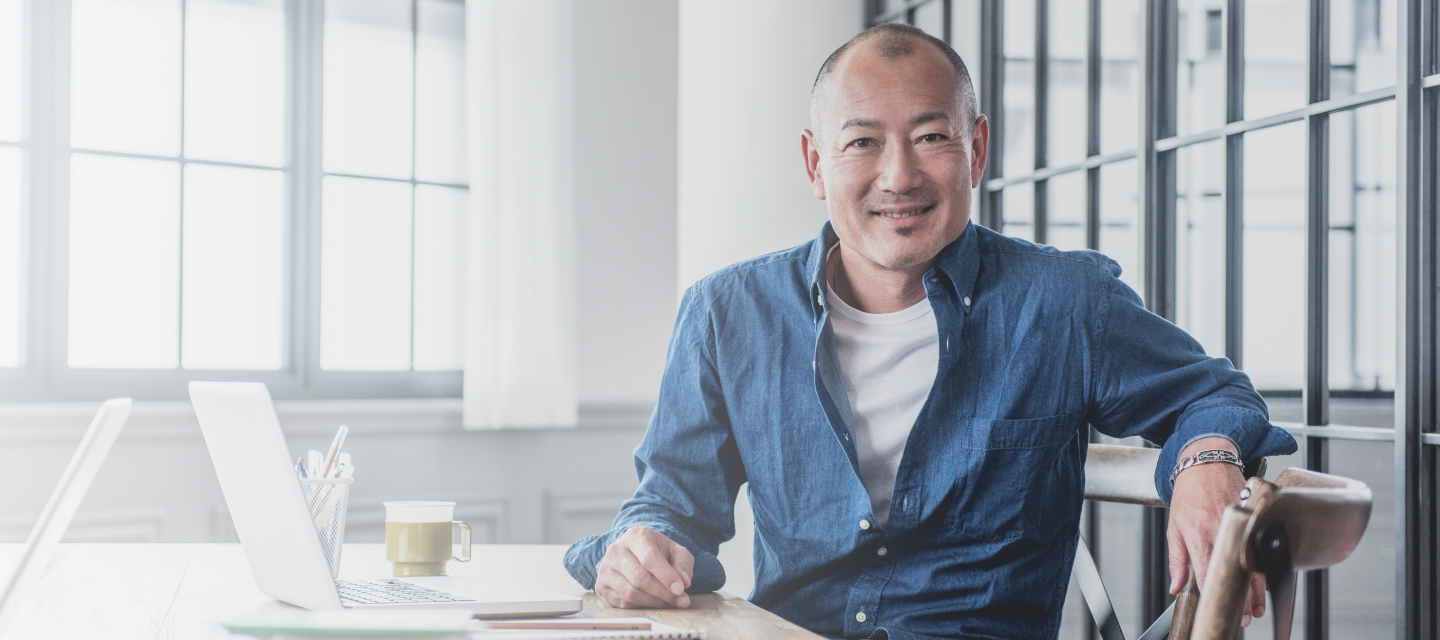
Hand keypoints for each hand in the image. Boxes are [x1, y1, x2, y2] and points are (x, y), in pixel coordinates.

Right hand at [594, 526, 694, 608]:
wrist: (633, 552)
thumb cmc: (656, 551)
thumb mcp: (674, 551)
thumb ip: (683, 564)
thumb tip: (684, 582)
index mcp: (634, 537)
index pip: (649, 558)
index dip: (666, 576)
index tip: (681, 589)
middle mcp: (615, 551)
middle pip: (640, 578)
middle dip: (663, 593)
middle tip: (681, 600)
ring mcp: (605, 569)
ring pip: (631, 593)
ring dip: (655, 602)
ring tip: (671, 602)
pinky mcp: (601, 587)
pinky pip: (623, 603)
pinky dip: (642, 606)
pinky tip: (653, 602)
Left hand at [1167, 437, 1266, 626]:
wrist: (1206, 461)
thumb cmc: (1188, 492)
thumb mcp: (1174, 527)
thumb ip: (1177, 560)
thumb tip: (1176, 586)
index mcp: (1199, 534)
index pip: (1208, 572)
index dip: (1216, 594)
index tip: (1220, 608)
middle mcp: (1222, 530)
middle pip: (1237, 572)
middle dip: (1243, 599)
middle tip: (1244, 616)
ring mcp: (1241, 523)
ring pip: (1254, 563)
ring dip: (1258, 589)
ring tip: (1257, 606)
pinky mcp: (1254, 516)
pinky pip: (1262, 546)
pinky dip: (1264, 566)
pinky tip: (1265, 582)